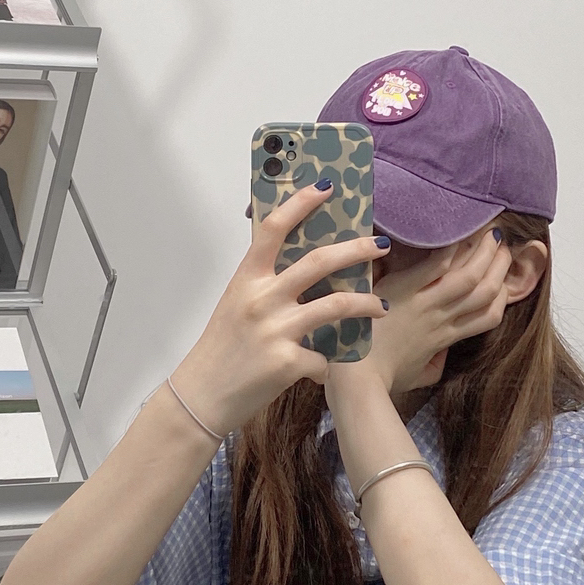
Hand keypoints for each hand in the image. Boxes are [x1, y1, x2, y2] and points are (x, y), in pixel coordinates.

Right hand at [171, 183, 387, 433]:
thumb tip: (305, 271)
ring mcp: (276, 330)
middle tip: (381, 246)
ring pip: (336, 305)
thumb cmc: (220, 350)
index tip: (325, 188)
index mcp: (247, 279)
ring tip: (381, 306)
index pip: (274, 229)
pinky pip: (323, 358)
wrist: (202, 396)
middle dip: (357, 250)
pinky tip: (319, 371)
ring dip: (366, 304)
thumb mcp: (236, 305)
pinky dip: (325, 366)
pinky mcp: (287, 362)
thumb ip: (265, 285)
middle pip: (319, 261)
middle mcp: (262, 298)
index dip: (301, 204)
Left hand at [348, 227, 512, 396]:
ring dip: (484, 253)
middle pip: (486, 292)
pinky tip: (455, 231)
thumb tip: (442, 355)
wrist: (357, 378)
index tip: (502, 280)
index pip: (488, 316)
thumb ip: (433, 366)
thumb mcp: (416, 377)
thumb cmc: (381, 378)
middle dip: (501, 268)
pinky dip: (448, 248)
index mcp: (445, 338)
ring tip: (490, 233)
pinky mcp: (402, 290)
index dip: (502, 297)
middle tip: (504, 248)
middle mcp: (441, 319)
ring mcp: (424, 304)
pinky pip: (435, 266)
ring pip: (468, 277)